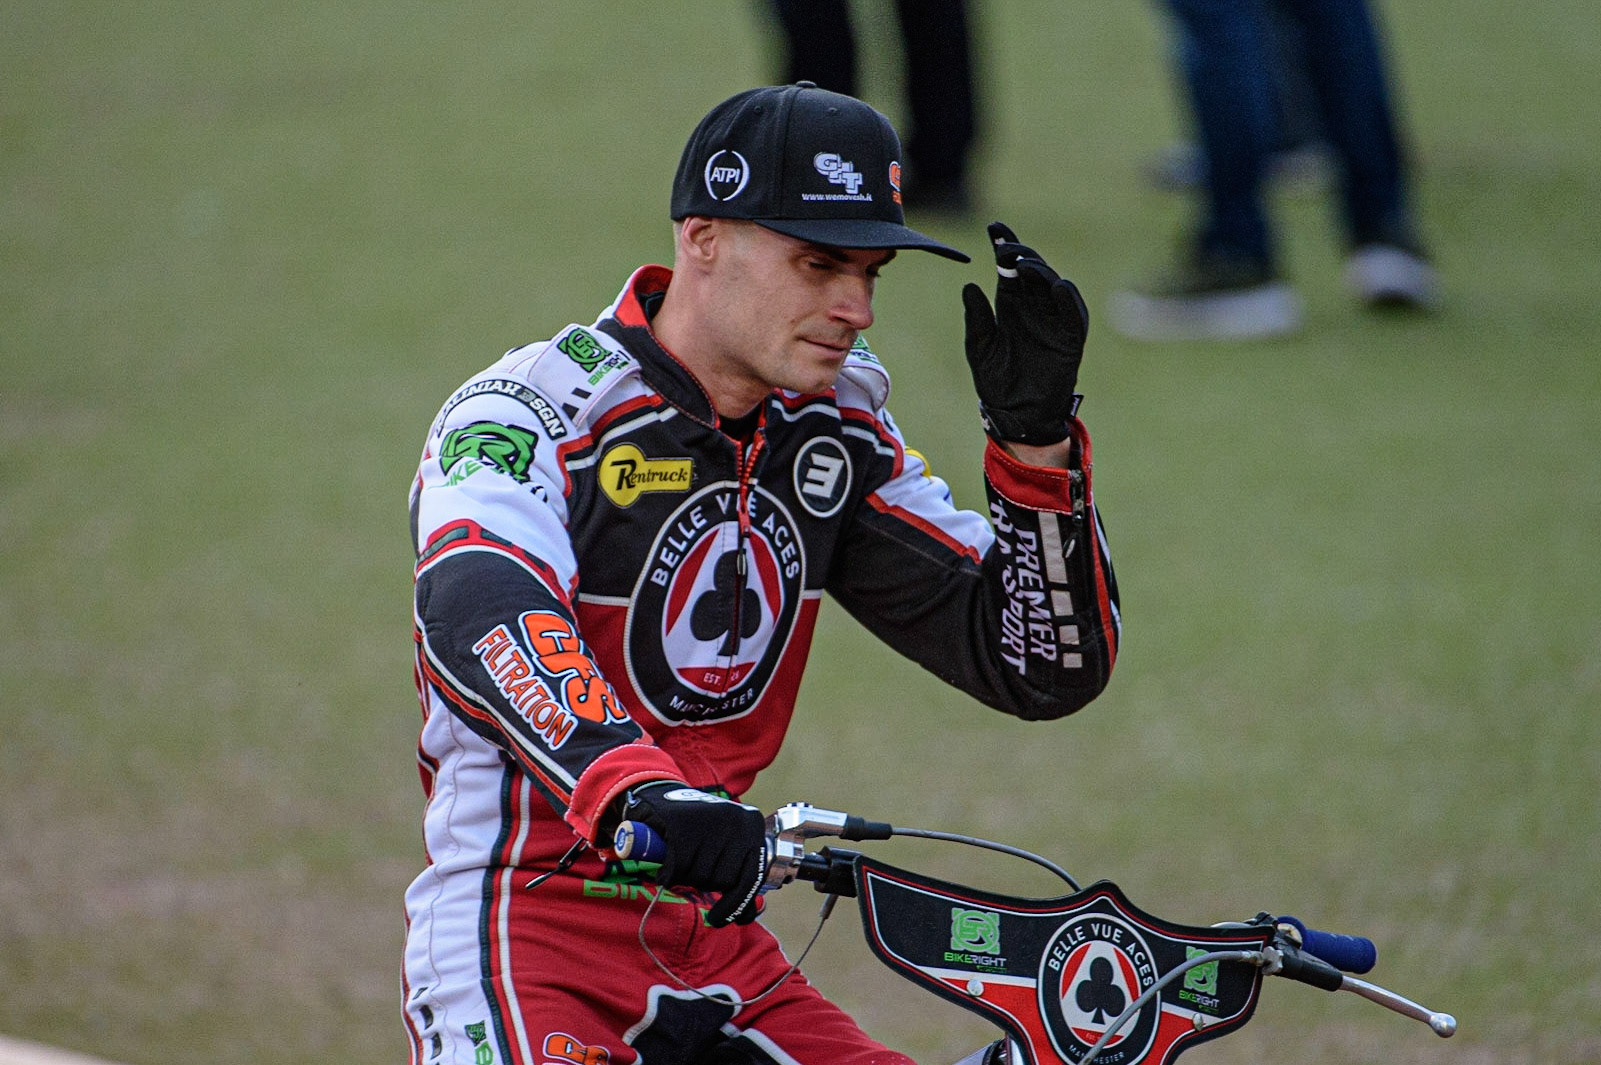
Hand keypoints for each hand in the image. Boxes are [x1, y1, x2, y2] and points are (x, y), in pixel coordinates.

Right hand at [622, 782, 765, 925]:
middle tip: (692, 864)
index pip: (752, 876)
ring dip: (684, 876)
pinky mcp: (681, 823)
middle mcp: (736, 819)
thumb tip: (747, 915)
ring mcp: (710, 819)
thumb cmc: (694, 828)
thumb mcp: (725, 843)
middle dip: (704, 881)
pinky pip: (677, 868)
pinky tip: (664, 864)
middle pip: (723, 880)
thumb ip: (738, 873)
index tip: (720, 919)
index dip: (737, 903)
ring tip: (679, 855)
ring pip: (700, 876)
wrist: (657, 793)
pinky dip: (667, 874)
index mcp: (752, 824)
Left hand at [961, 222, 1089, 445]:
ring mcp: (1054, 320)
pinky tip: (1058, 286)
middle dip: (1021, 254)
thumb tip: (969, 286)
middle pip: (1032, 270)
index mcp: (1011, 304)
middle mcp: (1034, 307)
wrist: (1016, 413)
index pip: (1009, 267)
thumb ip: (977, 318)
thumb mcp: (980, 347)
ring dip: (1042, 272)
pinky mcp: (1070, 337)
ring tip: (1025, 264)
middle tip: (1006, 248)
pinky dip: (1068, 299)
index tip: (993, 227)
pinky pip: (1074, 313)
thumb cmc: (996, 381)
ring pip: (1053, 285)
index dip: (1004, 245)